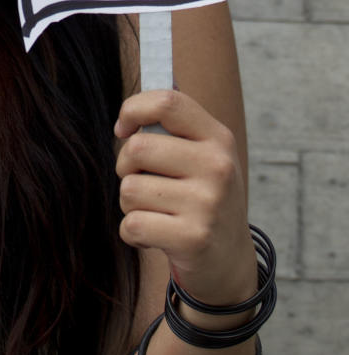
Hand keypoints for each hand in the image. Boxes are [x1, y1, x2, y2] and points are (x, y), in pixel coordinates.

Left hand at [115, 89, 256, 308]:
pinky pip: (132, 224)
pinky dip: (133, 232)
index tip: (124, 130)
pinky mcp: (193, 238)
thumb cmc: (202, 197)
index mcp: (218, 138)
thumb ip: (172, 124)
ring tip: (155, 212)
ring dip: (130, 203)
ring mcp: (207, 203)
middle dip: (125, 167)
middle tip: (143, 182)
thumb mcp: (201, 155)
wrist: (229, 260)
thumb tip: (139, 94)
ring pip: (129, 189)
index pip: (167, 101)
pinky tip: (156, 235)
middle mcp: (217, 166)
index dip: (133, 109)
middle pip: (137, 148)